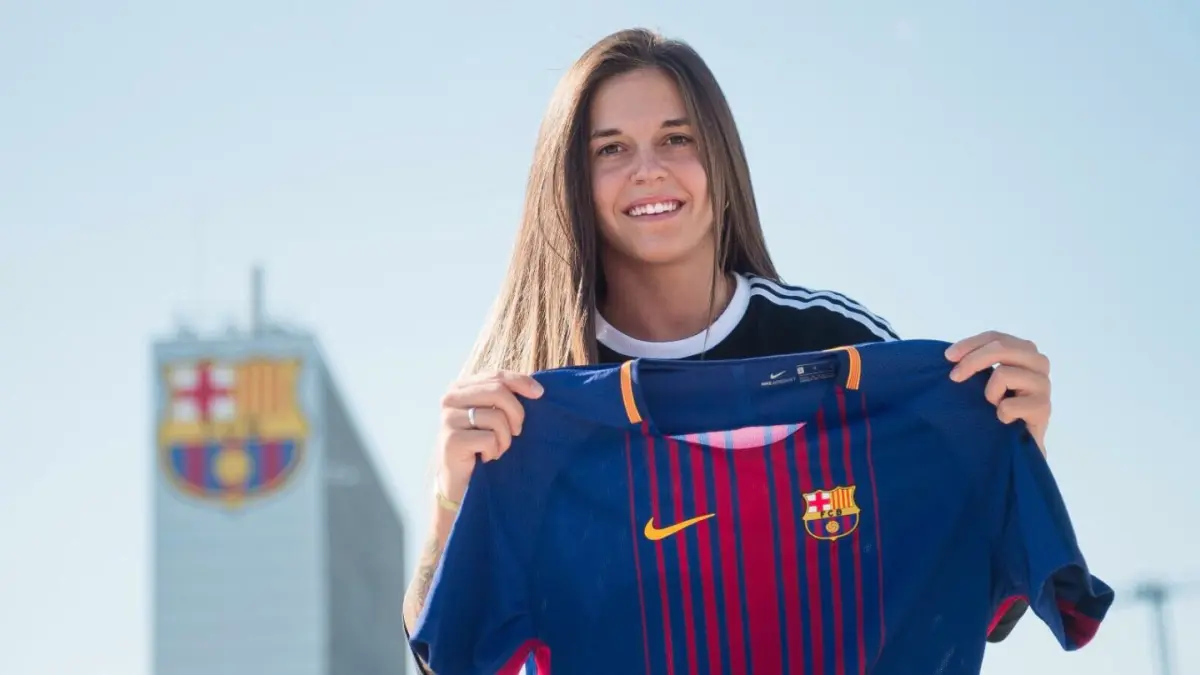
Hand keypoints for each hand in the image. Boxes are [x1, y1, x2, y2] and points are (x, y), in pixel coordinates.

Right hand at [435, 371, 543, 501]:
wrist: (460, 479)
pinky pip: (489, 439)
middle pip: (497, 392)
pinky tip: (486, 457)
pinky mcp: (452, 440)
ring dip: (505, 438)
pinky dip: (495, 451)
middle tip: (517, 432)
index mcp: (461, 387)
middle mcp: (450, 398)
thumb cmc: (481, 444)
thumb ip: (505, 397)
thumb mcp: (494, 415)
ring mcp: (449, 419)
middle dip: (516, 413)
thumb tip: (537, 389)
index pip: (496, 375)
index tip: (539, 393)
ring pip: (496, 417)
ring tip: (497, 448)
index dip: (520, 382)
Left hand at [945, 331, 1051, 454]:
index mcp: (1025, 351)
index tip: (948, 357)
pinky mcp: (1043, 408)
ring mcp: (1043, 385)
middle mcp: (1038, 363)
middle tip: (954, 378)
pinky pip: (1009, 404)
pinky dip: (1001, 413)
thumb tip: (950, 355)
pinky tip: (1005, 421)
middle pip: (1001, 348)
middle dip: (972, 361)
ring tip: (994, 405)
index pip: (996, 337)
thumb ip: (978, 362)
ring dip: (990, 393)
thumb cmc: (999, 407)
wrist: (1019, 442)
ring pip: (1004, 374)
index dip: (970, 344)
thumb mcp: (987, 379)